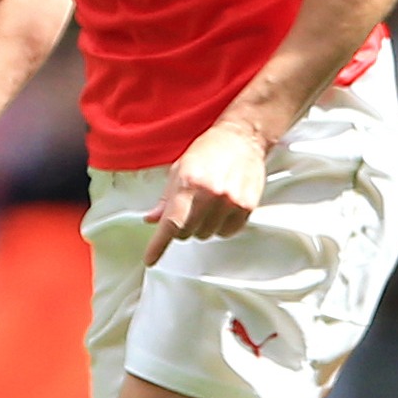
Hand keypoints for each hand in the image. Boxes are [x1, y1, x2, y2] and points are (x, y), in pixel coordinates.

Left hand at [146, 118, 268, 260]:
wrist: (242, 137)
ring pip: (207, 235)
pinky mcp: (247, 206)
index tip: (150, 260)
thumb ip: (165, 198)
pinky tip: (221, 208)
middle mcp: (210, 195)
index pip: (171, 223)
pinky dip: (221, 226)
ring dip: (202, 226)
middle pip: (187, 233)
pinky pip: (227, 232)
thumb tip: (151, 220)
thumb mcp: (179, 169)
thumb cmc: (208, 150)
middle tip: (188, 209)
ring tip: (207, 204)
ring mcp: (231, 202)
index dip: (158, 245)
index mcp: (189, 184)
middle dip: (182, 226)